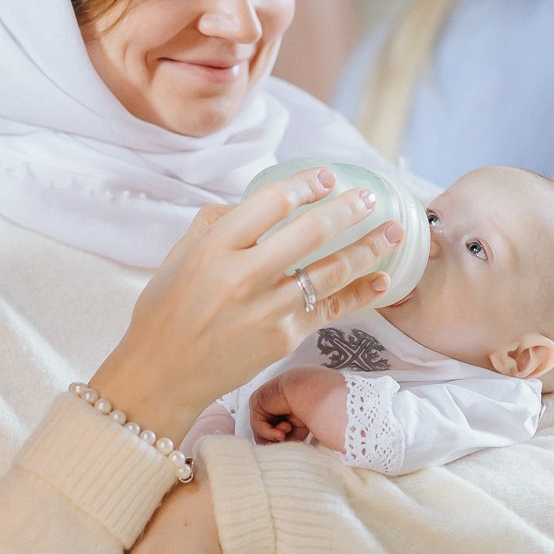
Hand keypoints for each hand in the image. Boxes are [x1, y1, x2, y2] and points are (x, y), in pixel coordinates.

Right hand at [93, 167, 400, 444]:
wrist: (162, 375)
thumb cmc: (164, 313)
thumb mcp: (177, 257)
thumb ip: (213, 224)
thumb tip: (247, 202)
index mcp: (215, 249)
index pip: (270, 203)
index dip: (305, 186)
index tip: (327, 178)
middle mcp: (243, 276)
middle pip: (309, 233)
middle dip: (347, 210)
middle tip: (369, 198)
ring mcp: (267, 309)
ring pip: (329, 271)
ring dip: (366, 248)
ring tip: (391, 231)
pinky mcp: (283, 338)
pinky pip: (329, 309)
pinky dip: (359, 293)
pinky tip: (381, 279)